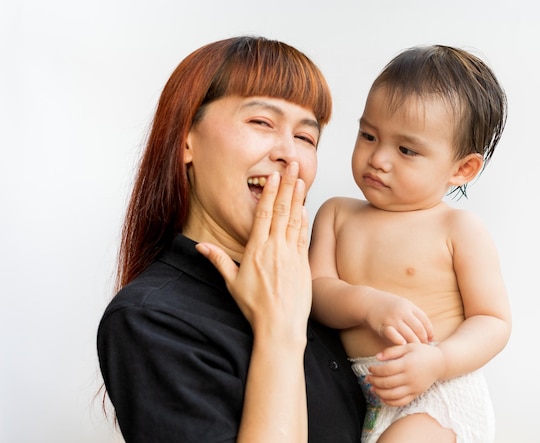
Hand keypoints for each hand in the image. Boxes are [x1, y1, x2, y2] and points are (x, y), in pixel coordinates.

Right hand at [196, 162, 311, 338]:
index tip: (273, 176)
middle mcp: (275, 248)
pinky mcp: (303, 264)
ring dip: (298, 197)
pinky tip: (305, 207)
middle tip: (292, 165)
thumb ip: (217, 260)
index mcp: (256, 250)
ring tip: (300, 178)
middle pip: (281, 210)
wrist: (280, 327)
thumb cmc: (255, 307)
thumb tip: (199, 245)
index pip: (263, 214)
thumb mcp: (232, 283)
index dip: (269, 193)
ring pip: (294, 219)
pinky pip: (303, 236)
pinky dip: (304, 220)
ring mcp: (291, 255)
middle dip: (287, 185)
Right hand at [363, 288, 433, 344]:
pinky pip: (394, 335)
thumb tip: (428, 332)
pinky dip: (400, 341)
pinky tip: (403, 345)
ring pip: (409, 334)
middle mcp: (402, 312)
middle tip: (424, 347)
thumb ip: (414, 315)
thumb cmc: (388, 305)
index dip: (430, 332)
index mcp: (409, 306)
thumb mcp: (403, 304)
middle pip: (418, 329)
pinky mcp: (383, 326)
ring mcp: (393, 319)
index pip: (425, 321)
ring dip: (414, 343)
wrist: (368, 302)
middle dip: (423, 340)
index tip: (431, 340)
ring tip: (416, 349)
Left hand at [366, 342, 444, 406]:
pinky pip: (401, 402)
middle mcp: (410, 377)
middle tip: (368, 378)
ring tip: (372, 388)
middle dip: (374, 381)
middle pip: (387, 383)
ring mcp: (413, 387)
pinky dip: (390, 402)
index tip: (370, 368)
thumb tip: (377, 357)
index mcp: (407, 364)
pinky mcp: (416, 394)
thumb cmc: (422, 352)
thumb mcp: (408, 347)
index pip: (386, 370)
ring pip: (393, 395)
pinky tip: (383, 397)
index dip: (375, 370)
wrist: (439, 363)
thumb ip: (392, 351)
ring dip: (380, 393)